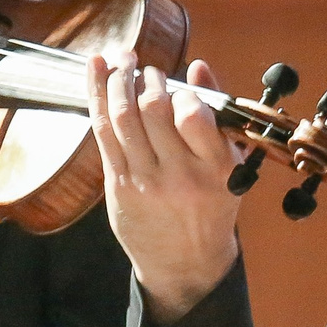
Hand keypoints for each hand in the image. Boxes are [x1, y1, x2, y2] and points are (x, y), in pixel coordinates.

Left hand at [87, 51, 244, 321]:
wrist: (186, 264)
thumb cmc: (211, 207)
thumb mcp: (230, 167)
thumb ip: (216, 115)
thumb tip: (199, 67)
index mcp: (216, 169)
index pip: (194, 116)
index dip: (183, 92)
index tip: (181, 89)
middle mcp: (180, 175)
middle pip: (153, 110)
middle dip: (147, 79)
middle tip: (147, 70)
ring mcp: (145, 181)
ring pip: (123, 117)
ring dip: (119, 80)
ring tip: (122, 62)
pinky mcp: (118, 186)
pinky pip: (103, 132)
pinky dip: (97, 96)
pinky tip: (96, 69)